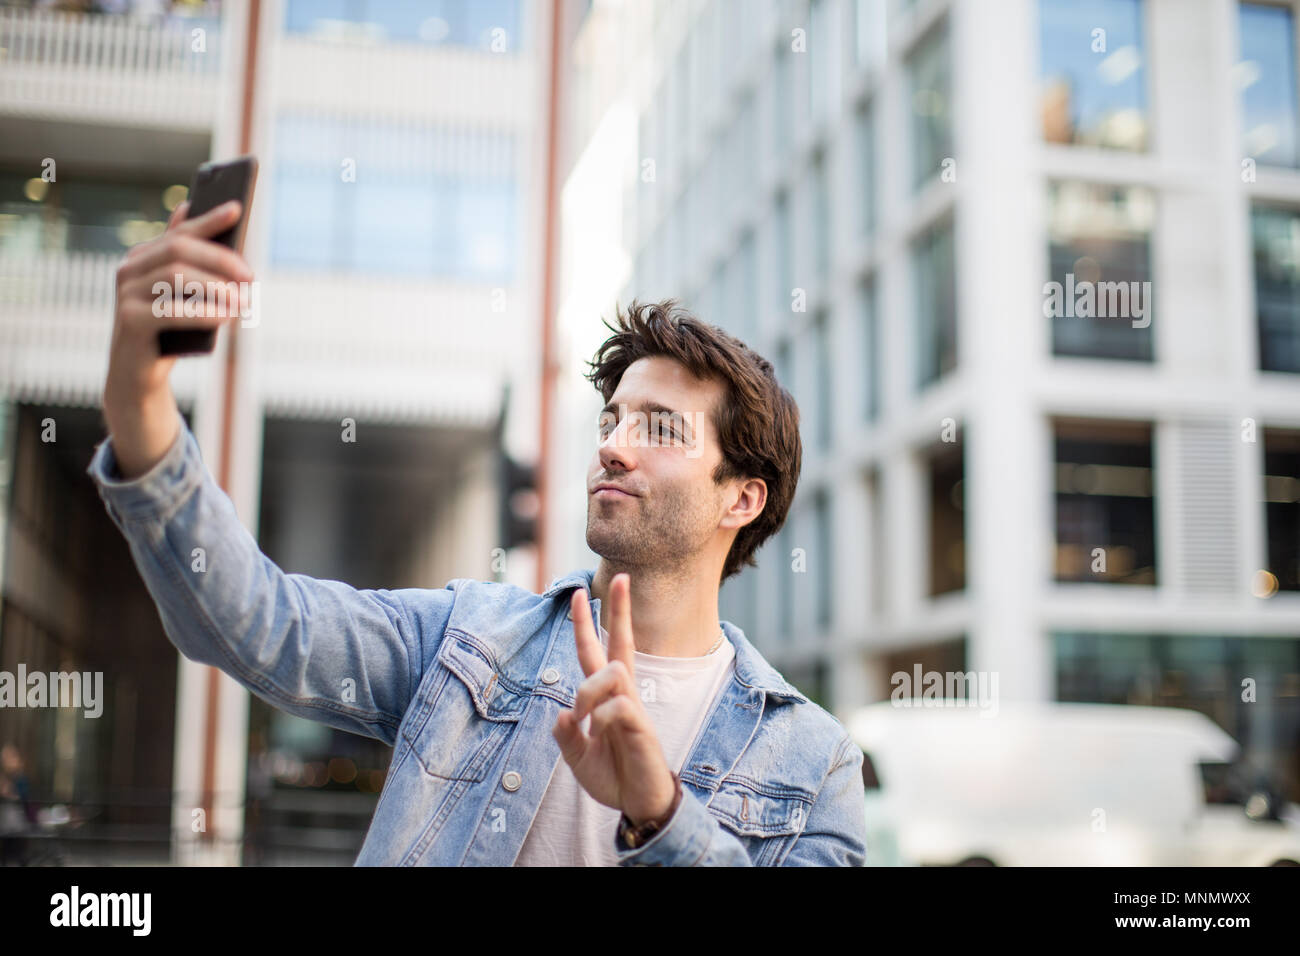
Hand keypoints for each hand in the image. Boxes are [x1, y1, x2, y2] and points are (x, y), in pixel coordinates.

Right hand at [103, 199, 253, 477]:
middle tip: (250, 276)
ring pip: (177, 277)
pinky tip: (228, 317)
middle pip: (180, 251)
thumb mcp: (182, 295)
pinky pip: (172, 310)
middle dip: (220, 260)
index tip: (238, 209)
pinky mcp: (129, 321)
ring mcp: (125, 294)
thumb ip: (187, 260)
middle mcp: (129, 269)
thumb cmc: (168, 330)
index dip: (209, 220)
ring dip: (217, 288)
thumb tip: (188, 209)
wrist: (140, 374)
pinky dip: (204, 312)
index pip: (180, 232)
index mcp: (143, 256)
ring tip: (244, 302)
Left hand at [552, 573, 677, 825]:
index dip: (585, 624)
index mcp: (605, 696)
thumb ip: (565, 736)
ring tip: (584, 720)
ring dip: (589, 692)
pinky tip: (598, 733)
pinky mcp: (642, 726)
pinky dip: (600, 717)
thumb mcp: (576, 757)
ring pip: (612, 672)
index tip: (578, 594)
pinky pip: (618, 706)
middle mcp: (622, 694)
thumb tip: (559, 714)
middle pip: (621, 643)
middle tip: (623, 576)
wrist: (638, 804)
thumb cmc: (612, 776)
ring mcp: (633, 707)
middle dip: (621, 610)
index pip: (595, 651)